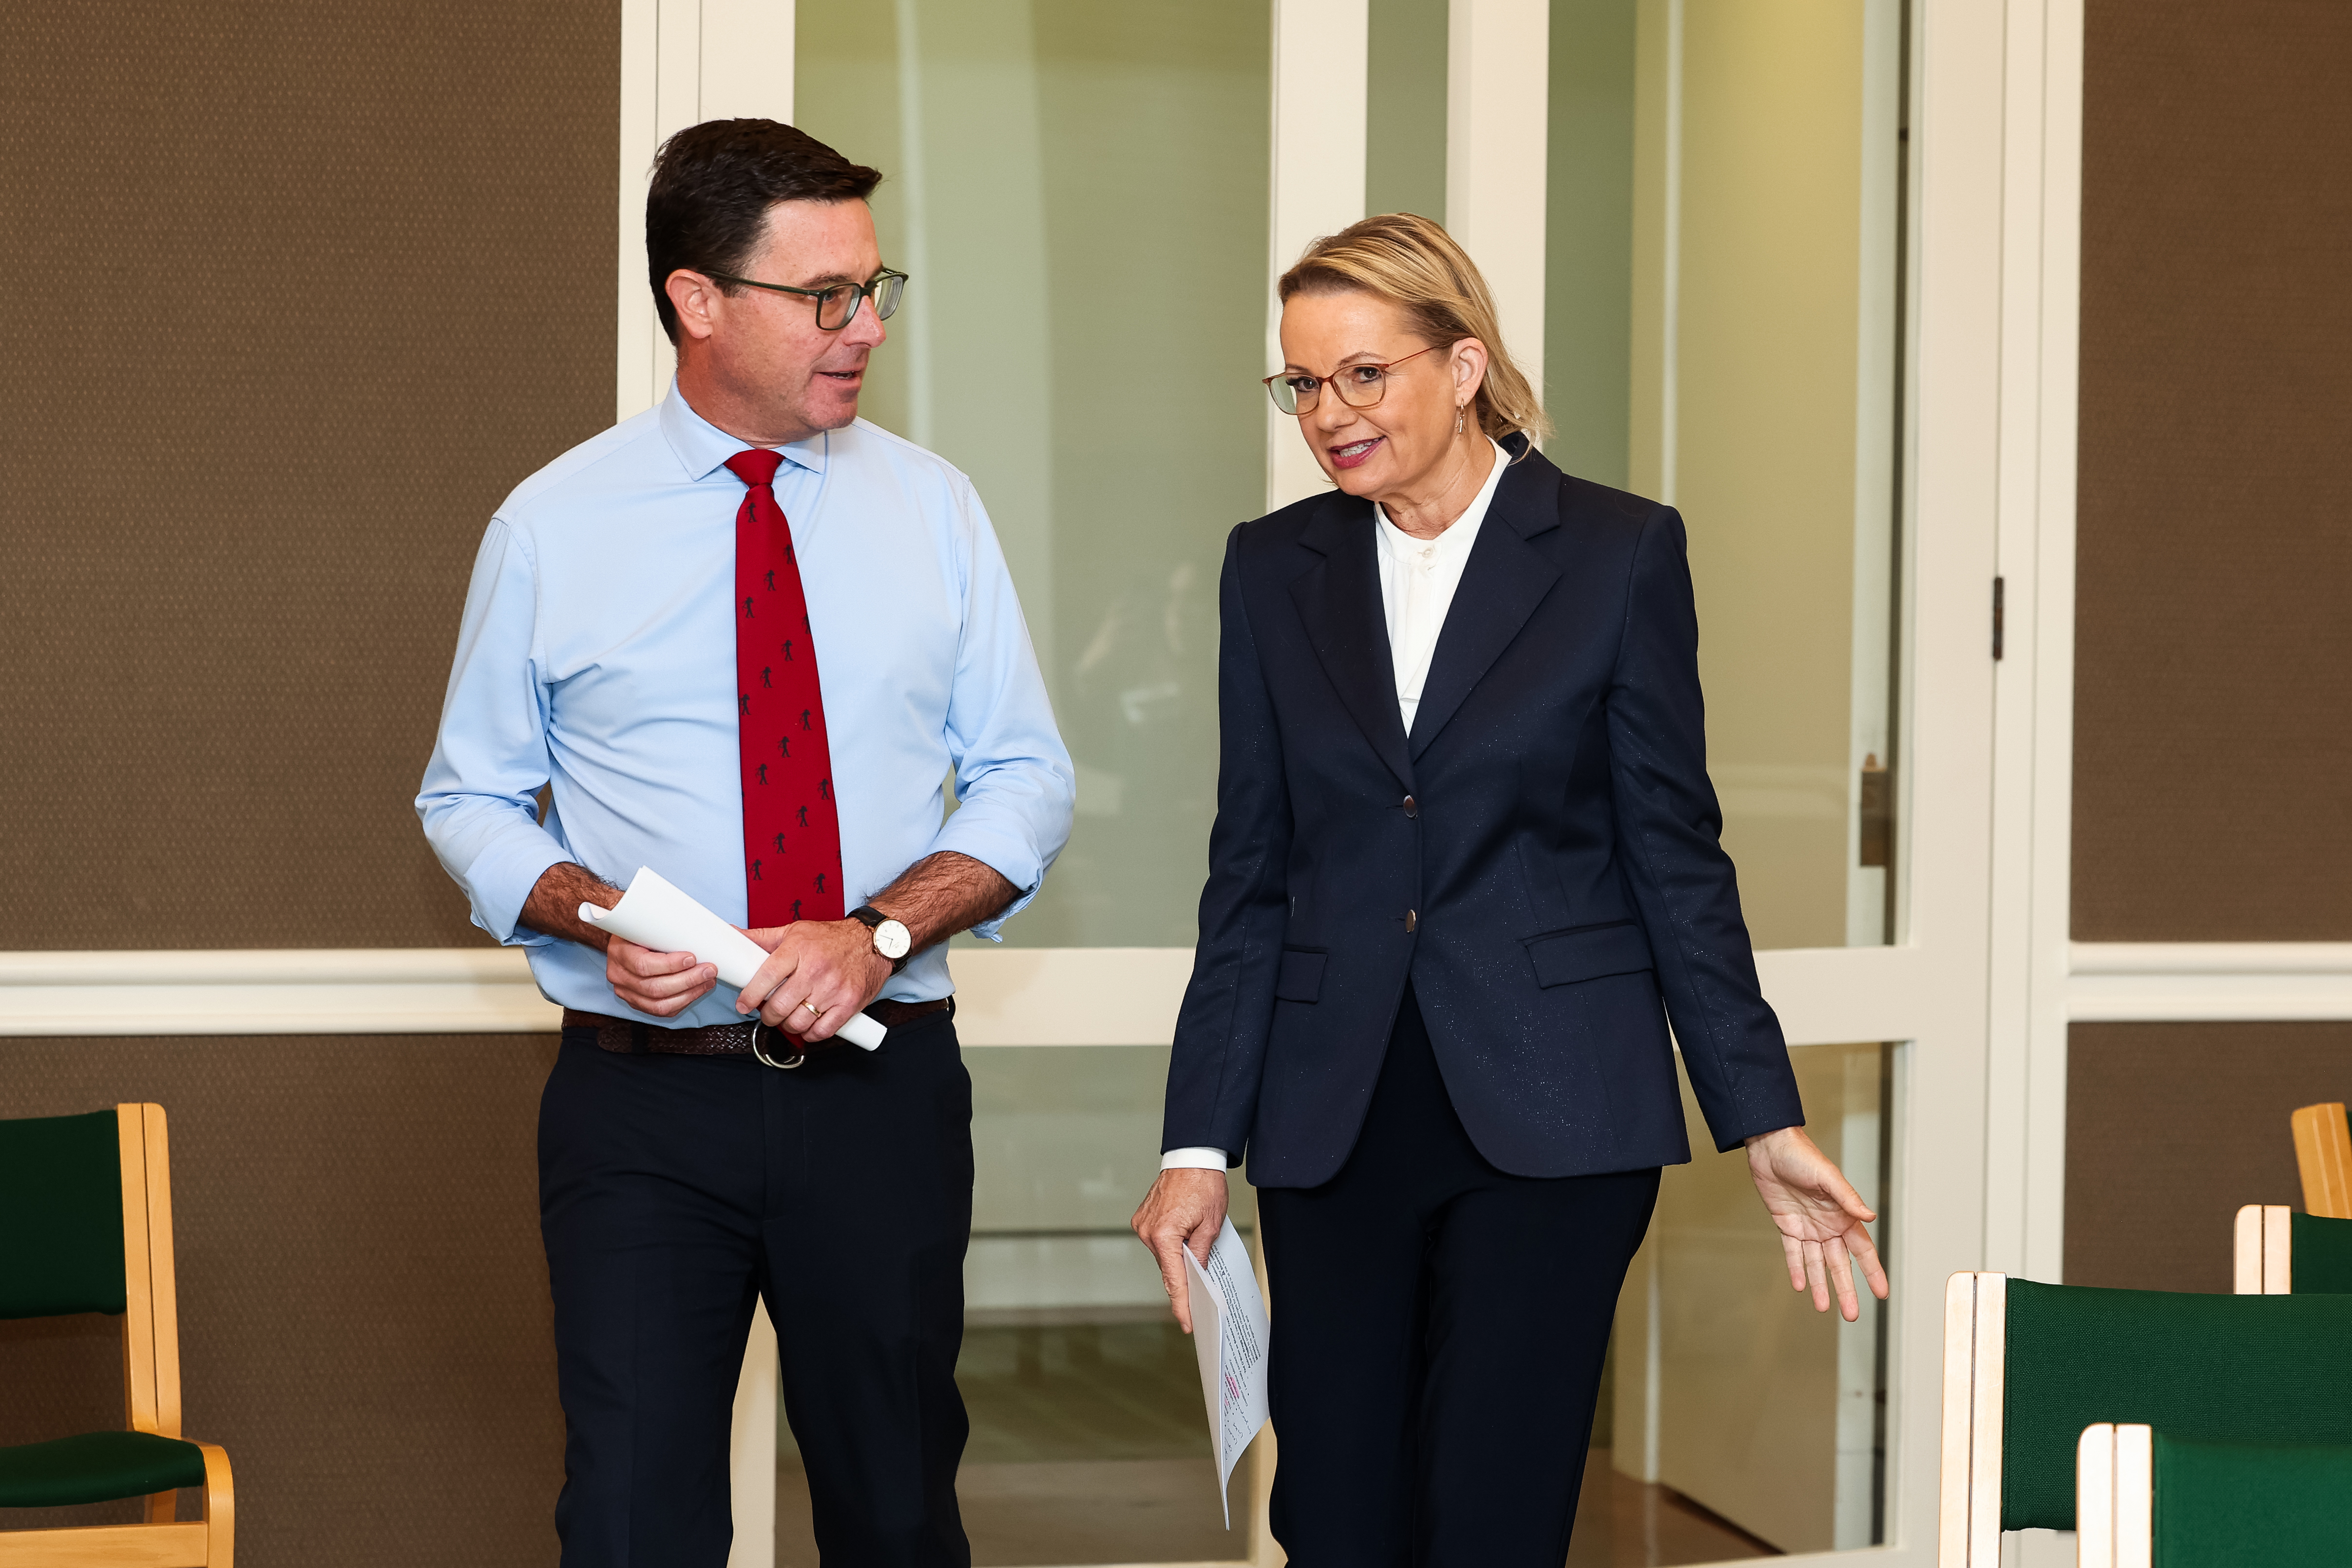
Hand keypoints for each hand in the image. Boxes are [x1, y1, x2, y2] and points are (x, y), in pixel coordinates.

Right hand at [606, 935, 718, 1016]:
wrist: (624, 943)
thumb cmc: (639, 930)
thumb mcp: (646, 924)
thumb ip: (666, 929)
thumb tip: (702, 928)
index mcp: (620, 953)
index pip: (642, 965)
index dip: (669, 965)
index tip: (691, 957)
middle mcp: (619, 975)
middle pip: (654, 988)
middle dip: (687, 980)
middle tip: (708, 970)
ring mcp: (626, 992)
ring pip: (659, 1005)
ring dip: (689, 993)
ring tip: (708, 981)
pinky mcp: (637, 1003)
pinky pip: (662, 1010)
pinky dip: (683, 1002)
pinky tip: (698, 990)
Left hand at [733, 918, 891, 1044]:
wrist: (872, 941)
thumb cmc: (830, 938)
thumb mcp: (794, 931)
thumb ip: (761, 938)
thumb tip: (731, 935)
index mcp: (798, 949)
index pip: (766, 977)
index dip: (750, 995)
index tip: (743, 1005)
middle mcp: (815, 970)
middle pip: (780, 1006)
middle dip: (768, 1015)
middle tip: (768, 1012)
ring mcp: (834, 989)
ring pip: (798, 1022)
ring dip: (787, 1025)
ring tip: (788, 1016)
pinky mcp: (849, 1004)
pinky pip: (822, 1031)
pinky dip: (810, 1033)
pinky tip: (808, 1023)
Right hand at [1130, 1168, 1229, 1333]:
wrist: (1192, 1156)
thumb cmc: (1204, 1184)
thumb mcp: (1212, 1225)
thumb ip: (1201, 1254)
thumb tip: (1197, 1277)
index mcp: (1164, 1235)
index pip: (1174, 1280)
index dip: (1182, 1304)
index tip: (1187, 1323)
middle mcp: (1148, 1231)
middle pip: (1167, 1269)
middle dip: (1184, 1281)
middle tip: (1200, 1298)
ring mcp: (1142, 1224)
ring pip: (1163, 1256)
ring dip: (1177, 1260)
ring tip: (1197, 1258)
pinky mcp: (1142, 1218)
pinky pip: (1158, 1242)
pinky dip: (1171, 1247)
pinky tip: (1184, 1244)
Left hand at [1744, 1125, 1889, 1321]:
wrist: (1770, 1147)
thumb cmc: (1803, 1156)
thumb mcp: (1828, 1177)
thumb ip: (1848, 1198)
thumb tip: (1870, 1217)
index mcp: (1844, 1215)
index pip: (1862, 1250)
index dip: (1872, 1272)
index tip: (1882, 1293)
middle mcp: (1828, 1225)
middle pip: (1840, 1264)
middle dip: (1846, 1289)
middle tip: (1852, 1314)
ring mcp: (1808, 1227)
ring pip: (1817, 1263)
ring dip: (1821, 1285)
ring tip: (1823, 1308)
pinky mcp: (1787, 1225)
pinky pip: (1793, 1252)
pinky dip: (1797, 1269)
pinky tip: (1801, 1287)